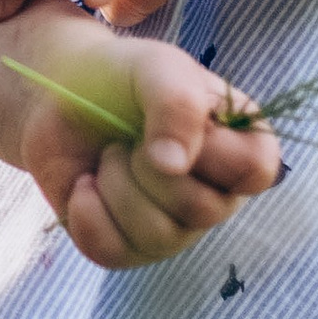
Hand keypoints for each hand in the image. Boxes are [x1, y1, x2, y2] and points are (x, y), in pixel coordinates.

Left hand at [8, 13, 282, 268]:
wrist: (61, 93)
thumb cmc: (121, 77)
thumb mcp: (156, 66)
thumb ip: (177, 102)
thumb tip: (174, 166)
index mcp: (243, 149)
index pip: (256, 170)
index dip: (208, 149)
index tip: (171, 119)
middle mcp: (217, 196)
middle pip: (200, 209)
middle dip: (146, 164)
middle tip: (129, 136)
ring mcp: (176, 228)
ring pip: (156, 236)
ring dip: (115, 184)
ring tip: (110, 155)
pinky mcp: (129, 248)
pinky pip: (111, 252)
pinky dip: (85, 211)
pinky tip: (85, 183)